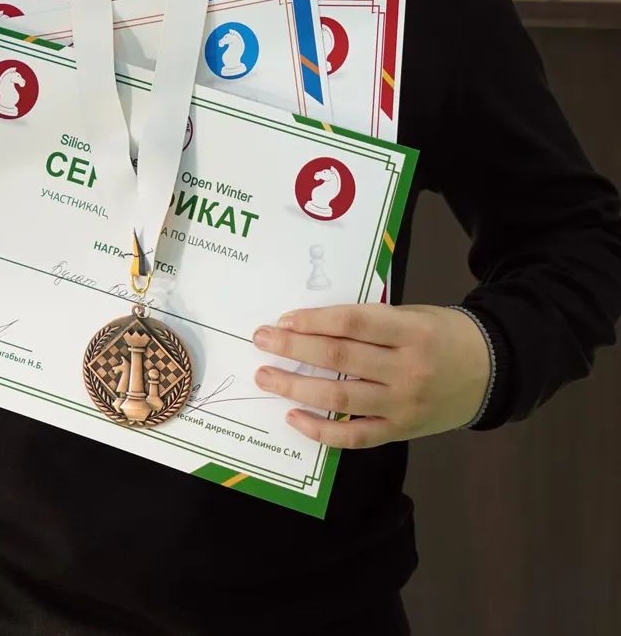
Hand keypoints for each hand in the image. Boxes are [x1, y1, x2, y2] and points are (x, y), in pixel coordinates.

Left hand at [252, 303, 491, 449]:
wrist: (491, 372)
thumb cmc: (443, 335)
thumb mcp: (414, 315)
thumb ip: (371, 321)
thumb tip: (313, 324)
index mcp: (411, 332)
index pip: (352, 324)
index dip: (313, 321)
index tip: (283, 320)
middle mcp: (407, 370)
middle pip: (339, 359)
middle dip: (294, 349)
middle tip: (261, 341)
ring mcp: (403, 405)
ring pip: (340, 399)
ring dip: (296, 387)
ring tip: (266, 377)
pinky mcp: (401, 431)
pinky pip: (355, 437)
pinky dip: (321, 430)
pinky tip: (294, 416)